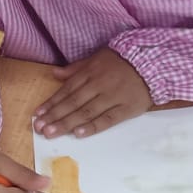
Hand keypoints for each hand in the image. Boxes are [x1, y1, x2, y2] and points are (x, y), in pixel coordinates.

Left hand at [33, 47, 151, 138]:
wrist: (154, 63)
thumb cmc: (122, 61)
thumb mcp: (97, 58)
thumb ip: (76, 68)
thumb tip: (54, 74)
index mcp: (91, 72)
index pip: (67, 90)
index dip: (51, 103)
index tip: (37, 115)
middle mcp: (99, 85)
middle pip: (73, 103)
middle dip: (54, 116)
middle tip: (39, 128)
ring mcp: (113, 97)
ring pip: (86, 112)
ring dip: (67, 123)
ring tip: (51, 133)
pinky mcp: (127, 108)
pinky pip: (107, 119)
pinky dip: (92, 127)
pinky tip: (78, 134)